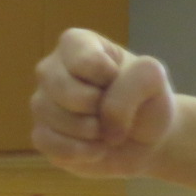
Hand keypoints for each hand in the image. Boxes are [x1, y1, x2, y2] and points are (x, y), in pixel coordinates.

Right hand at [30, 28, 176, 176]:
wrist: (145, 140)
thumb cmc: (146, 101)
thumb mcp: (154, 78)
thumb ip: (134, 83)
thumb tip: (100, 123)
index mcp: (76, 44)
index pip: (84, 60)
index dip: (109, 78)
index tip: (120, 80)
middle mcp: (51, 69)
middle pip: (62, 89)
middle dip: (96, 106)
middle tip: (110, 109)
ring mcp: (42, 102)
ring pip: (51, 116)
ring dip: (90, 131)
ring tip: (105, 131)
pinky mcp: (41, 134)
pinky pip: (48, 143)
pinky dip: (80, 151)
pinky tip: (95, 148)